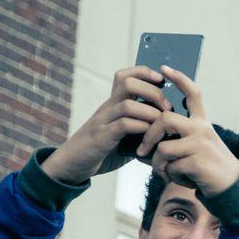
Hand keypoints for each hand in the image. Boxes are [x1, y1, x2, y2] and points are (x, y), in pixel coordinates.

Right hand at [44, 66, 172, 183]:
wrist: (72, 165)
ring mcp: (103, 122)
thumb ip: (140, 127)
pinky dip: (140, 128)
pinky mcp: (102, 139)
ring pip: (127, 105)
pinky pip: (123, 126)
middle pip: (128, 83)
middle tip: (167, 106)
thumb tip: (167, 125)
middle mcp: (107, 109)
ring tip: (162, 122)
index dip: (144, 72)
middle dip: (152, 91)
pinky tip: (149, 136)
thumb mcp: (123, 135)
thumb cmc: (102, 151)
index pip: (124, 76)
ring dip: (150, 112)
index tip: (161, 80)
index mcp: (112, 105)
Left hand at [137, 65, 238, 197]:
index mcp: (202, 122)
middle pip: (165, 119)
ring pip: (163, 148)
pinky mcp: (198, 162)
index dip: (179, 79)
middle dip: (148, 135)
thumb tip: (151, 140)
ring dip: (158, 164)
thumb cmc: (207, 165)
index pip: (192, 93)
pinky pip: (171, 167)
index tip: (164, 68)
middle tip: (142, 150)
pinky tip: (181, 179)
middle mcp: (201, 129)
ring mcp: (200, 145)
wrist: (230, 186)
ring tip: (164, 171)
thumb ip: (179, 137)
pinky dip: (170, 176)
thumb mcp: (197, 146)